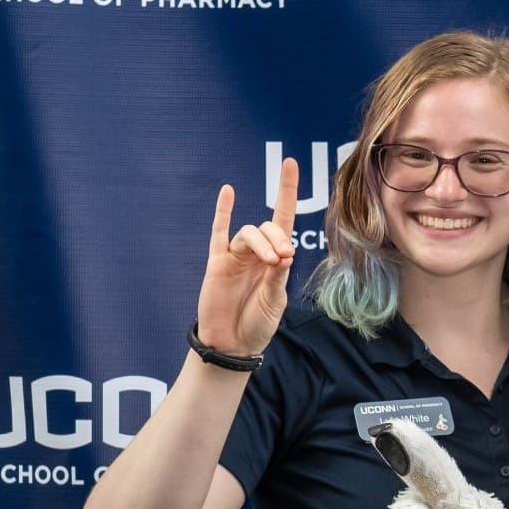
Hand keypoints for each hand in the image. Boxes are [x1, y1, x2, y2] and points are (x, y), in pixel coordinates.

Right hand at [194, 158, 297, 356]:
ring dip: (261, 242)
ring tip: (271, 260)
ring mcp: (236, 256)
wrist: (233, 344)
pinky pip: (218, 234)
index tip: (290, 164)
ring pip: (248, 233)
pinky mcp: (217, 263)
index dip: (287, 192)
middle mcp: (257, 253)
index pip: (284, 219)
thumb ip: (278, 276)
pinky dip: (222, 212)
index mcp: (277, 259)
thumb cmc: (257, 324)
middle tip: (283, 258)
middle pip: (268, 228)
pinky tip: (228, 192)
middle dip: (278, 238)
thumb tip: (287, 252)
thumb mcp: (275, 301)